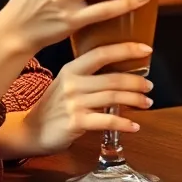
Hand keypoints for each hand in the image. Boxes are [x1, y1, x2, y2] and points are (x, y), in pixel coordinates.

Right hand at [18, 42, 154, 154]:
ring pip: (113, 97)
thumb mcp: (68, 84)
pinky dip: (124, 123)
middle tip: (149, 86)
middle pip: (113, 78)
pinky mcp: (76, 122)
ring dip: (135, 100)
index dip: (126, 49)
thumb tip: (123, 73)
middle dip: (136, 82)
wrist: (32, 131)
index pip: (102, 53)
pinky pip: (107, 120)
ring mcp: (73, 103)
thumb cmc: (55, 107)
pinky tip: (134, 125)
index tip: (146, 49)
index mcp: (72, 69)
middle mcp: (72, 83)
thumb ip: (90, 76)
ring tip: (147, 103)